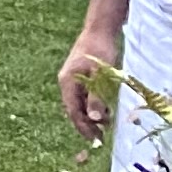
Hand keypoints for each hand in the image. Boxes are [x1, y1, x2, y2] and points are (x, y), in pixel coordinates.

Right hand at [60, 0, 128, 144]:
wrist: (99, 30)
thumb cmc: (101, 50)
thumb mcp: (101, 75)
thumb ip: (97, 97)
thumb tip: (94, 118)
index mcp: (67, 82)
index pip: (73, 111)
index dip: (83, 127)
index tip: (96, 140)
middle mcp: (66, 83)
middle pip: (74, 110)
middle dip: (86, 125)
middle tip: (101, 138)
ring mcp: (71, 79)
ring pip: (78, 104)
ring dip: (90, 116)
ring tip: (105, 126)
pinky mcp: (78, 76)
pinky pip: (82, 97)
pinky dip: (91, 106)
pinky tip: (103, 110)